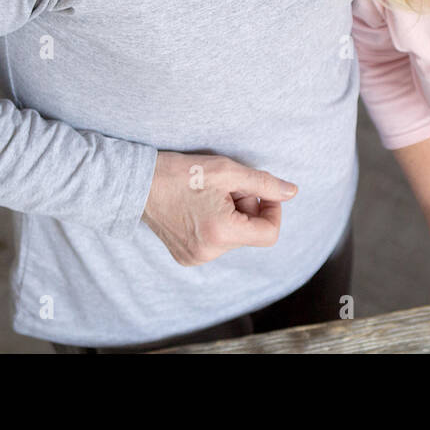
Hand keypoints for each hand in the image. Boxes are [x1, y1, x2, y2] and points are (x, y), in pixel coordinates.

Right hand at [142, 150, 296, 265]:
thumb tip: (292, 192)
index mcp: (221, 234)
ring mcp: (195, 257)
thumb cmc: (182, 172)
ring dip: (232, 214)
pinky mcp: (186, 256)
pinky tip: (199, 206)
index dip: (273, 210)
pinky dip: (217, 223)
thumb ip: (264, 184)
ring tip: (210, 195)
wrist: (137, 183)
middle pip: (250, 233)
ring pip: (235, 237)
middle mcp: (209, 253)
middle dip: (247, 207)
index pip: (269, 233)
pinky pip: (217, 241)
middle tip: (226, 187)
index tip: (261, 191)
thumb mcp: (228, 171)